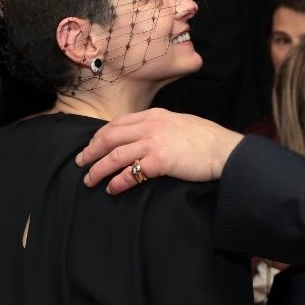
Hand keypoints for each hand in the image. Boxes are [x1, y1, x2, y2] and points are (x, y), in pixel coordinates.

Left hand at [76, 108, 242, 193]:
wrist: (224, 150)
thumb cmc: (206, 140)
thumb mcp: (180, 123)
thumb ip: (161, 126)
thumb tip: (146, 135)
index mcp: (155, 115)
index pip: (118, 122)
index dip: (100, 135)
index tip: (92, 145)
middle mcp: (151, 125)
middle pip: (110, 137)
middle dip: (91, 150)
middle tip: (81, 162)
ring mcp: (154, 142)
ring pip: (115, 155)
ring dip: (98, 169)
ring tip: (89, 180)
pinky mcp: (159, 161)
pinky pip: (130, 172)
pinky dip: (117, 182)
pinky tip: (112, 189)